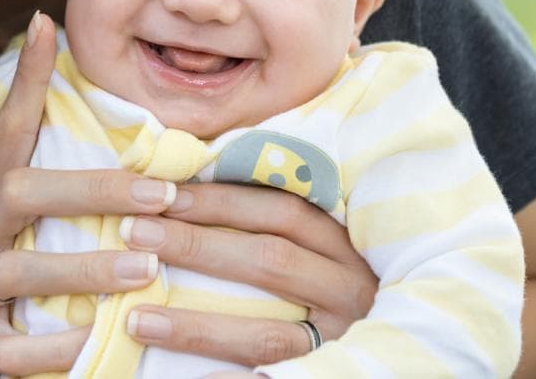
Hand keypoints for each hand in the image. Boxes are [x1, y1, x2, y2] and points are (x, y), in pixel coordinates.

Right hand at [0, 13, 176, 375]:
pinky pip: (12, 347)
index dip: (27, 78)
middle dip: (93, 190)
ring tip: (146, 267)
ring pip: (20, 268)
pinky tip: (101, 340)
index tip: (45, 23)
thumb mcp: (43, 221)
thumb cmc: (31, 268)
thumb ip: (73, 180)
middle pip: (22, 192)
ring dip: (85, 266)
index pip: (11, 129)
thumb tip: (113, 114)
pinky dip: (57, 346)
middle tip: (160, 195)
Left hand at [121, 182, 377, 366]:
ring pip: (266, 336)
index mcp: (346, 244)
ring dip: (195, 326)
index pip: (280, 209)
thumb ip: (265, 213)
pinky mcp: (329, 377)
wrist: (402, 354)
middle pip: (270, 260)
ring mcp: (341, 344)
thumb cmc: (325, 277)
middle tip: (134, 234)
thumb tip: (186, 177)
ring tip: (136, 318)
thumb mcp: (314, 242)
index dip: (219, 199)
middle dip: (197, 245)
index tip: (160, 192)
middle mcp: (351, 291)